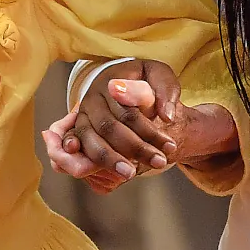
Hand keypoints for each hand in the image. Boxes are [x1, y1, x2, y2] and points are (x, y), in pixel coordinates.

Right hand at [51, 61, 236, 193]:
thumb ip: (166, 91)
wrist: (123, 84)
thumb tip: (166, 116)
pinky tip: (106, 173)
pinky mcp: (79, 133)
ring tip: (132, 174)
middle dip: (135, 148)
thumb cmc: (143, 80)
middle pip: (109, 128)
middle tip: (159, 162)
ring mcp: (82, 117)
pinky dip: (92, 163)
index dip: (149, 131)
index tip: (170, 146)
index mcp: (110, 82)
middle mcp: (91, 100)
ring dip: (111, 161)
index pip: (128, 112)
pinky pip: (81, 151)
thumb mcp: (159, 75)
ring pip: (91, 142)